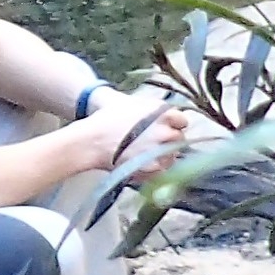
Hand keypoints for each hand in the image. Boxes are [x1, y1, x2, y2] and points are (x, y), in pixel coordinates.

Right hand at [64, 95, 188, 178]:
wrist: (91, 140)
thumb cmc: (108, 119)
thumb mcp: (132, 103)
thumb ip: (154, 109)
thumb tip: (168, 115)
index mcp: (162, 113)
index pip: (182, 121)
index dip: (173, 125)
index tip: (165, 128)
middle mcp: (165, 131)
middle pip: (179, 139)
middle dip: (169, 141)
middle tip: (153, 143)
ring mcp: (160, 151)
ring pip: (172, 157)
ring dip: (162, 156)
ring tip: (145, 155)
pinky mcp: (153, 167)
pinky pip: (161, 170)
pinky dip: (153, 169)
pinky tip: (140, 164)